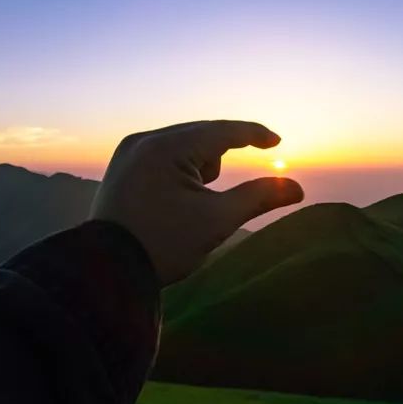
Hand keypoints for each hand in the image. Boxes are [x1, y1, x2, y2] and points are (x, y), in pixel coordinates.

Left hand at [90, 120, 303, 284]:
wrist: (105, 272)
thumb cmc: (164, 246)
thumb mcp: (217, 221)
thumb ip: (259, 197)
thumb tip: (297, 189)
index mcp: (165, 148)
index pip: (220, 131)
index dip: (253, 134)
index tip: (277, 141)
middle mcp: (143, 141)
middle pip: (200, 135)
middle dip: (221, 157)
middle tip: (222, 192)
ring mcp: (129, 152)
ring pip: (182, 146)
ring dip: (200, 166)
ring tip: (193, 204)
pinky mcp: (122, 167)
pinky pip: (163, 156)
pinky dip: (181, 170)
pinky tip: (178, 200)